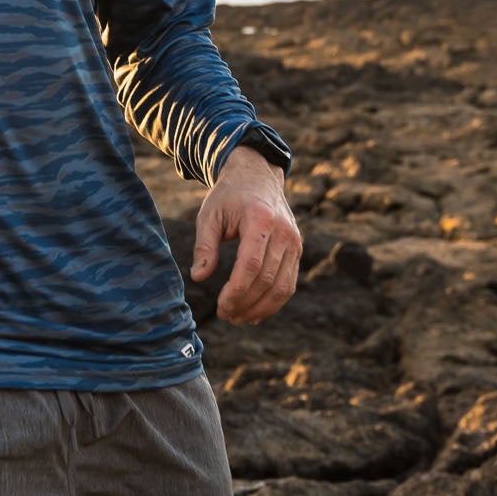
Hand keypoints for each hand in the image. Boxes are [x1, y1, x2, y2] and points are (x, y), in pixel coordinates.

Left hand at [190, 146, 301, 323]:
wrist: (257, 177)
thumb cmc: (228, 197)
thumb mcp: (209, 215)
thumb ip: (204, 246)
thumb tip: (199, 277)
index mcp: (259, 220)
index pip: (251, 266)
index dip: (236, 292)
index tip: (220, 307)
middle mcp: (283, 232)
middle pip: (267, 280)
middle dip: (245, 304)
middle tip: (225, 316)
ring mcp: (294, 241)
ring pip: (282, 287)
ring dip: (260, 308)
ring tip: (238, 318)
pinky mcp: (297, 249)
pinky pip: (289, 283)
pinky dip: (274, 302)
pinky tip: (256, 313)